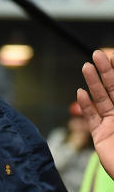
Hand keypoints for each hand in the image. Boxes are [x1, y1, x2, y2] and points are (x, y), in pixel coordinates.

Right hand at [78, 49, 113, 178]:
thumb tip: (107, 93)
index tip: (112, 56)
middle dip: (105, 71)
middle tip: (97, 54)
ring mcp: (112, 124)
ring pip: (102, 99)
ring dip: (93, 83)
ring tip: (86, 67)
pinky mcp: (100, 136)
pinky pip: (92, 118)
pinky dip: (85, 106)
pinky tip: (81, 93)